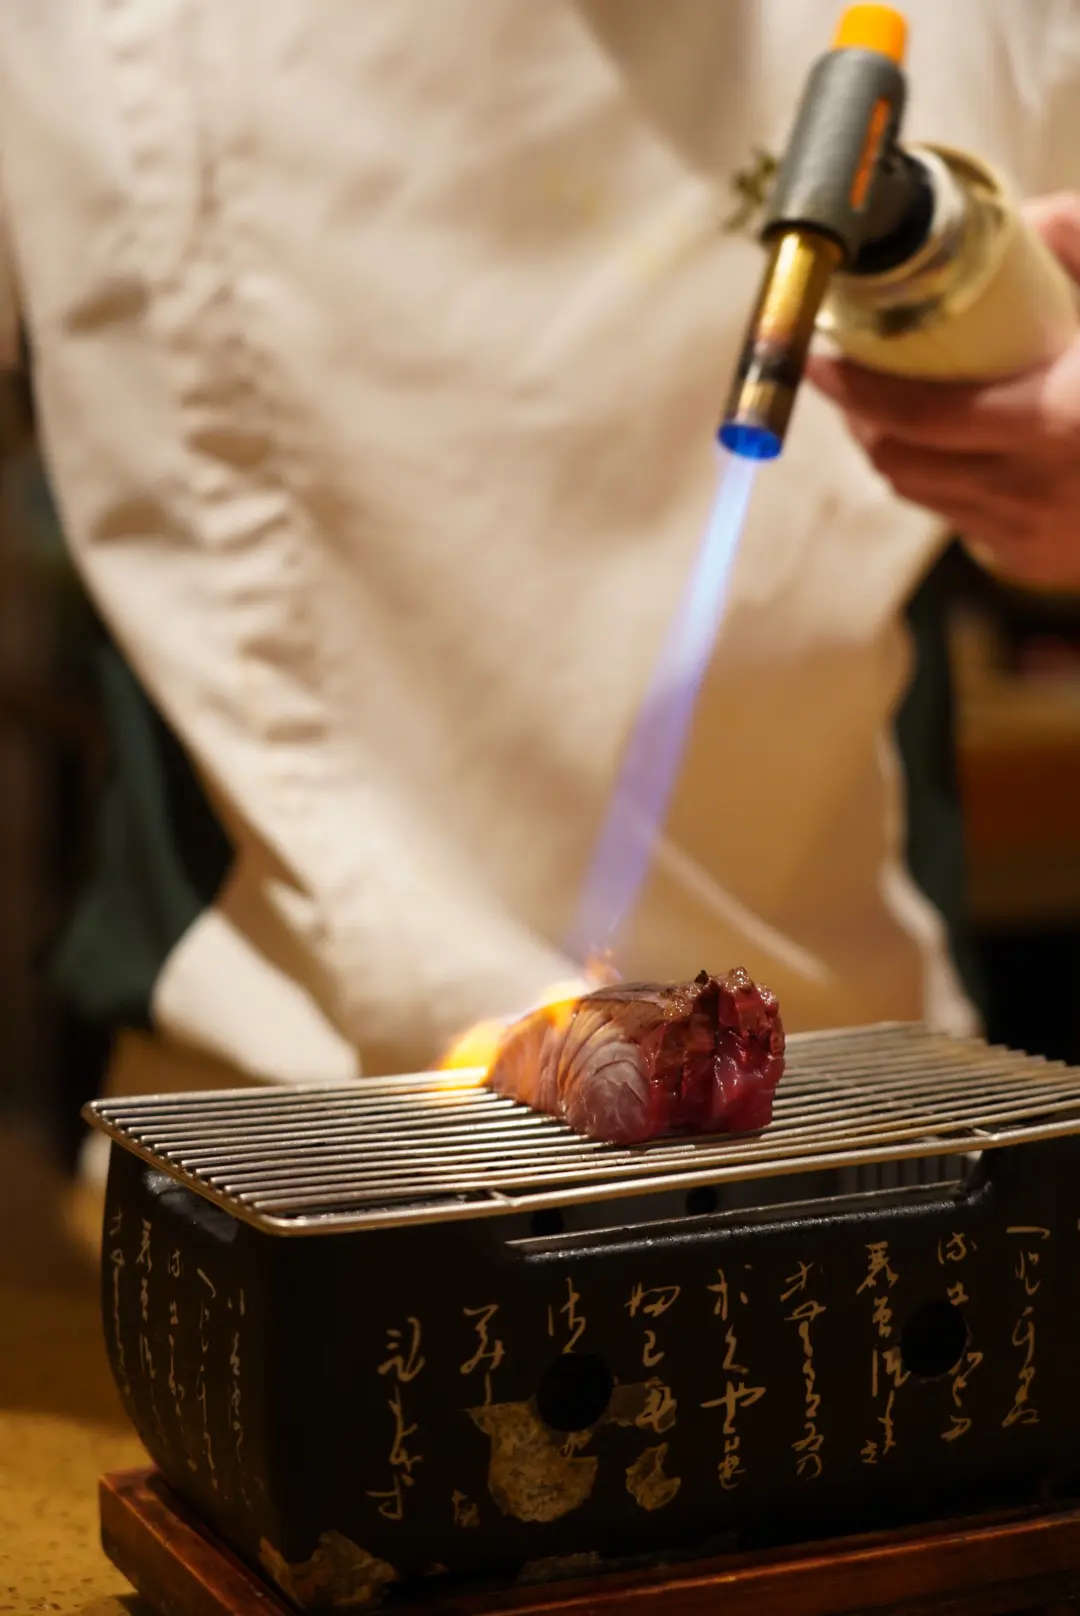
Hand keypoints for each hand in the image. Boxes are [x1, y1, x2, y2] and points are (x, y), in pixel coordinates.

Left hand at [806, 192, 1079, 588]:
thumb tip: (1027, 218)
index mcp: (1053, 422)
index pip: (913, 415)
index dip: (850, 387)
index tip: (819, 354)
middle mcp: (1032, 492)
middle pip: (900, 463)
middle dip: (864, 421)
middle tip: (855, 375)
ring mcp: (1035, 538)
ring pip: (924, 496)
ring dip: (897, 453)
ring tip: (894, 407)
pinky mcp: (1042, 565)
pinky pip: (962, 523)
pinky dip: (943, 483)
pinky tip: (954, 448)